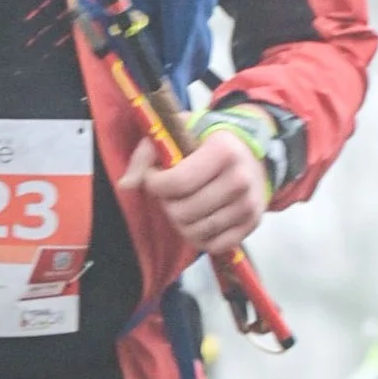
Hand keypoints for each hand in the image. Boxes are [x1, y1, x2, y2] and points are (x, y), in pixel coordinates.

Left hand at [120, 123, 268, 256]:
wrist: (251, 154)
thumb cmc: (208, 141)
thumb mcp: (178, 132)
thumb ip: (146, 154)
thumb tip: (125, 185)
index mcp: (223, 151)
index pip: (178, 182)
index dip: (155, 184)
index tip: (155, 176)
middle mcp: (240, 180)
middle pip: (184, 211)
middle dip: (167, 204)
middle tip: (170, 193)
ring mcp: (248, 206)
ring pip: (196, 232)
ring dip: (180, 222)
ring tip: (182, 204)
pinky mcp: (252, 224)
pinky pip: (214, 246)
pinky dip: (199, 238)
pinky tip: (197, 220)